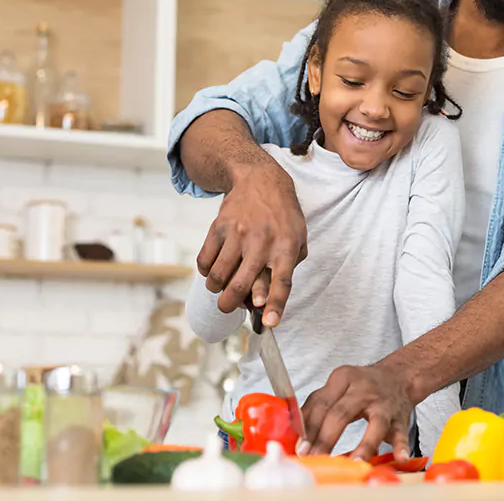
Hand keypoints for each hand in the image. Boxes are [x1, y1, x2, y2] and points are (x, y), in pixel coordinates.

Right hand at [197, 161, 306, 326]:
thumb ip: (289, 266)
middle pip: (242, 284)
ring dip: (217, 289)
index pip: (282, 281)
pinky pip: (205, 261)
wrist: (260, 180)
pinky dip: (206, 272)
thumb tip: (269, 297)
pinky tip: (213, 270)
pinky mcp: (219, 228)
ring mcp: (237, 234)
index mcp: (286, 247)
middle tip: (228, 307)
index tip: (269, 323)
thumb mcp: (298, 237)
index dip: (275, 305)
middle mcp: (261, 242)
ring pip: (218, 276)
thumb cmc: (282, 215)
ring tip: (221, 287)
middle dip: (231, 305)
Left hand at [300, 360, 415, 460]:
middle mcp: (364, 389)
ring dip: (365, 445)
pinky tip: (399, 458)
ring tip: (354, 463)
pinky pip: (401, 433)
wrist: (399, 376)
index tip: (300, 447)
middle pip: (342, 413)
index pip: (321, 403)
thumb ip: (316, 405)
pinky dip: (401, 446)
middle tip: (314, 457)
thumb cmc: (361, 386)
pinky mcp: (400, 418)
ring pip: (376, 424)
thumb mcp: (337, 386)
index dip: (309, 427)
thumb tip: (295, 431)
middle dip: (325, 438)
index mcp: (343, 378)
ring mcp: (384, 404)